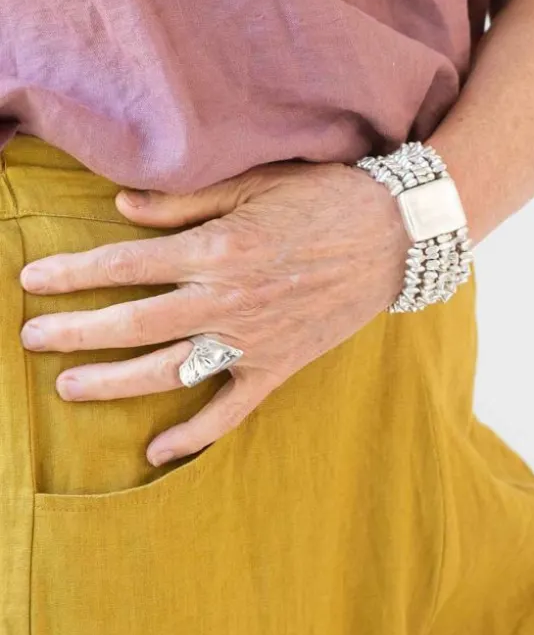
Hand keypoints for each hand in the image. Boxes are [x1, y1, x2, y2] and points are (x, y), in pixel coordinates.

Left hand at [18, 160, 410, 464]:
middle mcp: (227, 300)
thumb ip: (183, 202)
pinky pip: (230, 410)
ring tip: (69, 387)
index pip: (125, 266)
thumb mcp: (252, 184)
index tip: (33, 281)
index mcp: (217, 249)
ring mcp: (253, 340)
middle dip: (75, 331)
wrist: (396, 235)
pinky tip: (157, 450)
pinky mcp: (278, 366)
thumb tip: (120, 210)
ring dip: (115, 381)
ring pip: (169, 370)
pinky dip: (194, 434)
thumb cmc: (324, 199)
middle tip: (31, 339)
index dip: (73, 273)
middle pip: (133, 322)